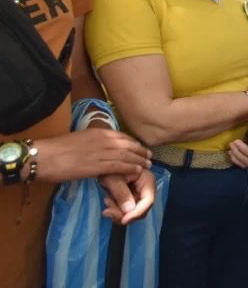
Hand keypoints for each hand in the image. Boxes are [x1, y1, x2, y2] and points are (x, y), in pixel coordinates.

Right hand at [33, 129, 150, 183]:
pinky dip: (130, 168)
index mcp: (97, 131)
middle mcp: (102, 140)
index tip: (140, 147)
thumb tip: (99, 147)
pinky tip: (137, 171)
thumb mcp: (79, 139)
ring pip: (126, 156)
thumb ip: (92, 142)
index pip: (122, 136)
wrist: (43, 156)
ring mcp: (100, 152)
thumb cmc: (56, 149)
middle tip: (149, 156)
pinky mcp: (96, 165)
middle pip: (128, 145)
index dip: (133, 143)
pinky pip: (119, 166)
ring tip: (147, 165)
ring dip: (139, 160)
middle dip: (140, 151)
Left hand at [100, 168, 155, 224]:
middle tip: (107, 212)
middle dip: (125, 214)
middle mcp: (147, 189)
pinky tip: (109, 200)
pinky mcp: (133, 197)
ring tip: (106, 200)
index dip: (138, 212)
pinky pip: (128, 210)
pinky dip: (117, 209)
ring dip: (119, 212)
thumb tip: (129, 212)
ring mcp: (140, 194)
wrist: (103, 161)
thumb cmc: (109, 166)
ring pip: (134, 212)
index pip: (148, 201)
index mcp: (147, 180)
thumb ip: (121, 194)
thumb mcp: (113, 179)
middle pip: (142, 209)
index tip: (124, 220)